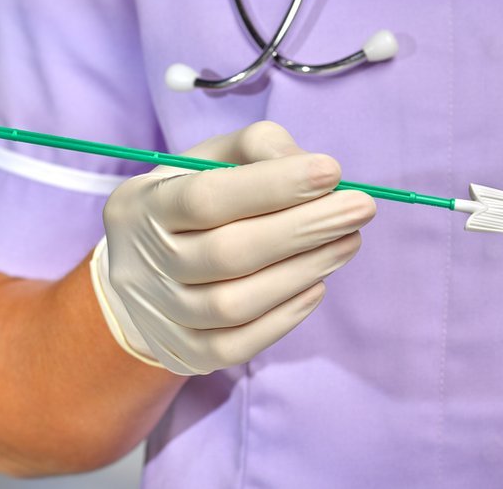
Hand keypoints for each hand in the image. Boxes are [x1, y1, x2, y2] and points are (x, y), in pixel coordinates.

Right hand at [91, 121, 375, 374]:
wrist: (142, 271)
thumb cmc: (192, 200)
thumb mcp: (211, 159)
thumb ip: (259, 149)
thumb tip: (315, 170)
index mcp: (143, 206)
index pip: (206, 197)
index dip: (274, 185)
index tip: (332, 171)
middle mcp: (143, 264)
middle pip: (228, 253)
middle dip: (304, 229)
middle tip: (361, 208)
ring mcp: (162, 315)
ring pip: (235, 304)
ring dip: (304, 270)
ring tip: (349, 241)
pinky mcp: (184, 354)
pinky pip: (237, 345)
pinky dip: (285, 316)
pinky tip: (318, 285)